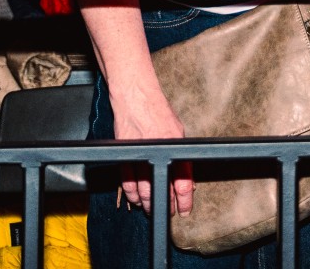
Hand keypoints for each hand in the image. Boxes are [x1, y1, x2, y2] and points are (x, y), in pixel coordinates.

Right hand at [114, 90, 193, 214]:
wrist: (136, 96)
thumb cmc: (157, 111)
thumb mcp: (177, 131)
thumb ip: (180, 154)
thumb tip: (185, 177)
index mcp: (175, 147)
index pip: (183, 182)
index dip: (184, 200)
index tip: (184, 210)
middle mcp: (158, 152)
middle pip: (162, 189)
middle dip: (165, 205)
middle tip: (167, 212)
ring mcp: (140, 154)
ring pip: (144, 189)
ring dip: (148, 202)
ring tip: (150, 208)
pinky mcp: (125, 154)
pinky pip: (127, 182)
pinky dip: (131, 193)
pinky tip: (136, 198)